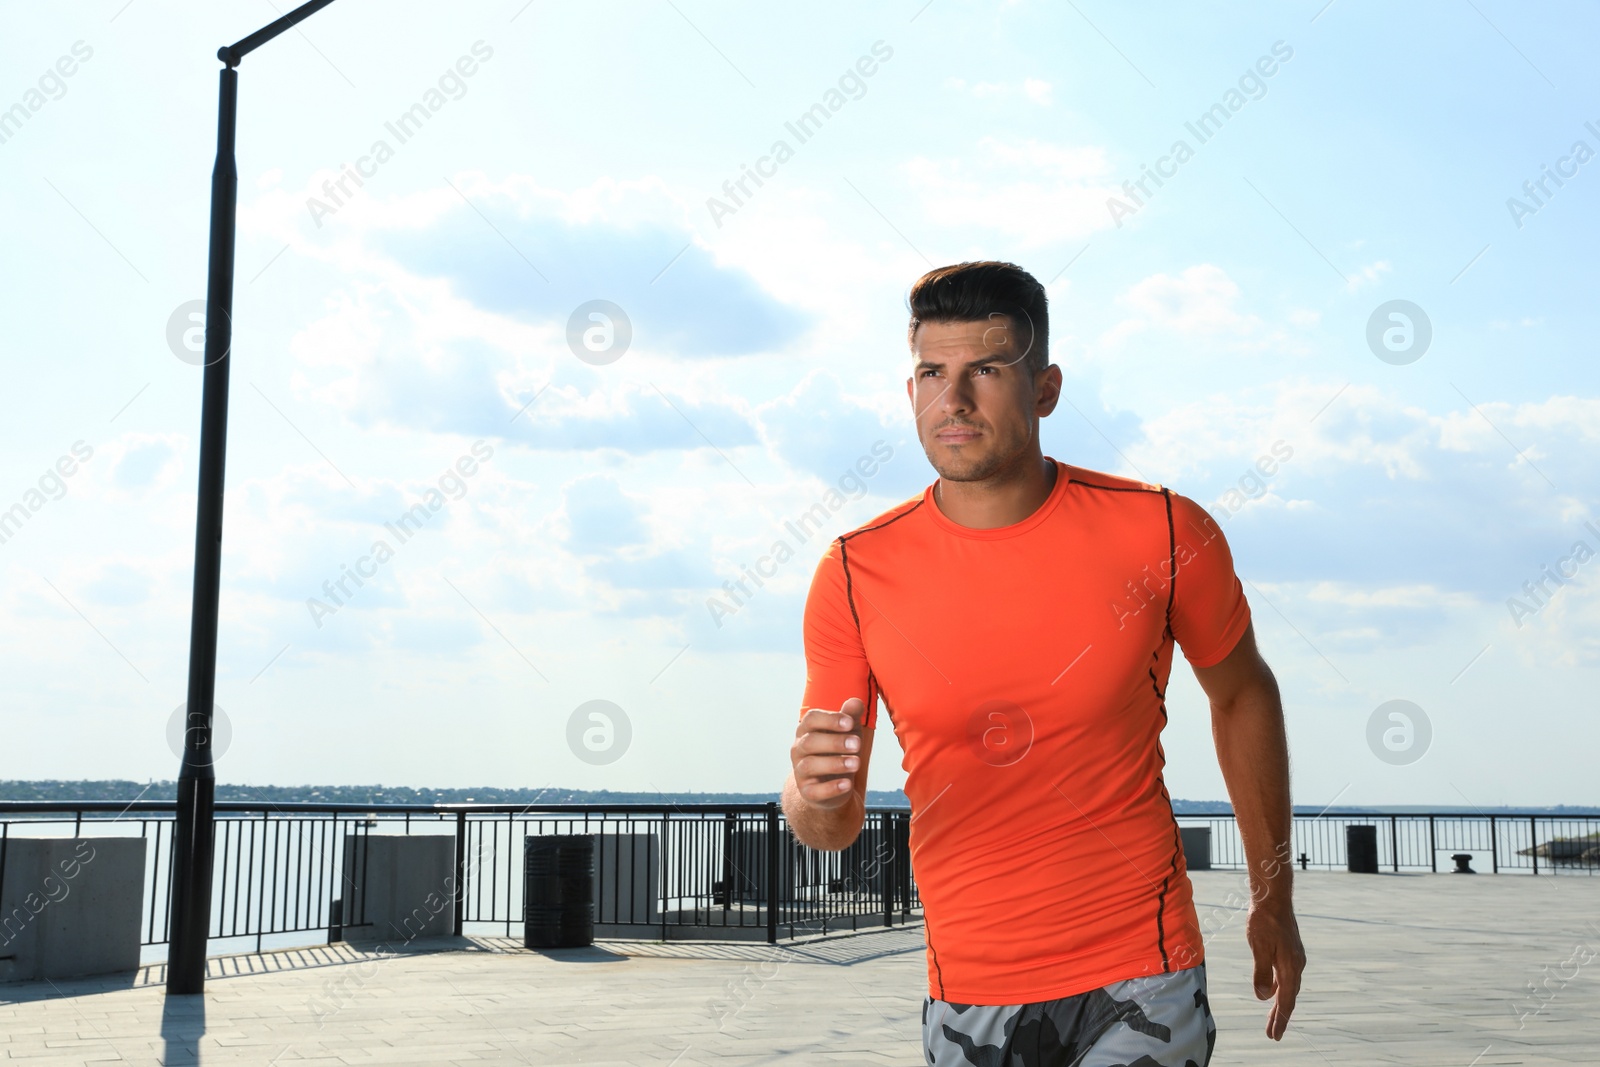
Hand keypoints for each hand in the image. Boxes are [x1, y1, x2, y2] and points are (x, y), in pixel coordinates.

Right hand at [789, 697, 864, 810]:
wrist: (833, 783)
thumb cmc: (839, 751)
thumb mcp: (848, 732)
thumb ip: (851, 717)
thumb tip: (855, 702)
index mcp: (807, 730)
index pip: (811, 719)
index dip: (830, 720)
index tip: (849, 723)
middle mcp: (799, 749)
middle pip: (809, 742)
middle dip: (834, 742)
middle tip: (857, 744)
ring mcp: (800, 771)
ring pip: (810, 765)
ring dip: (835, 763)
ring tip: (856, 763)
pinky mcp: (808, 792)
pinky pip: (814, 791)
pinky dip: (831, 788)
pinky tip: (847, 784)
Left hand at [1246, 899, 1304, 1039]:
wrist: (1273, 897)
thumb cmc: (1263, 920)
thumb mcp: (1258, 946)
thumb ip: (1261, 972)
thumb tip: (1263, 998)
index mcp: (1290, 967)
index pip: (1285, 1001)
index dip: (1280, 1019)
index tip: (1275, 1036)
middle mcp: (1296, 965)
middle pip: (1288, 997)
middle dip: (1280, 1016)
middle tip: (1273, 1035)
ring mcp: (1295, 958)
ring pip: (1288, 987)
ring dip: (1280, 1003)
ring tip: (1273, 1018)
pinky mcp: (1290, 951)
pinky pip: (1285, 976)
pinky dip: (1279, 988)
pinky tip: (1270, 991)